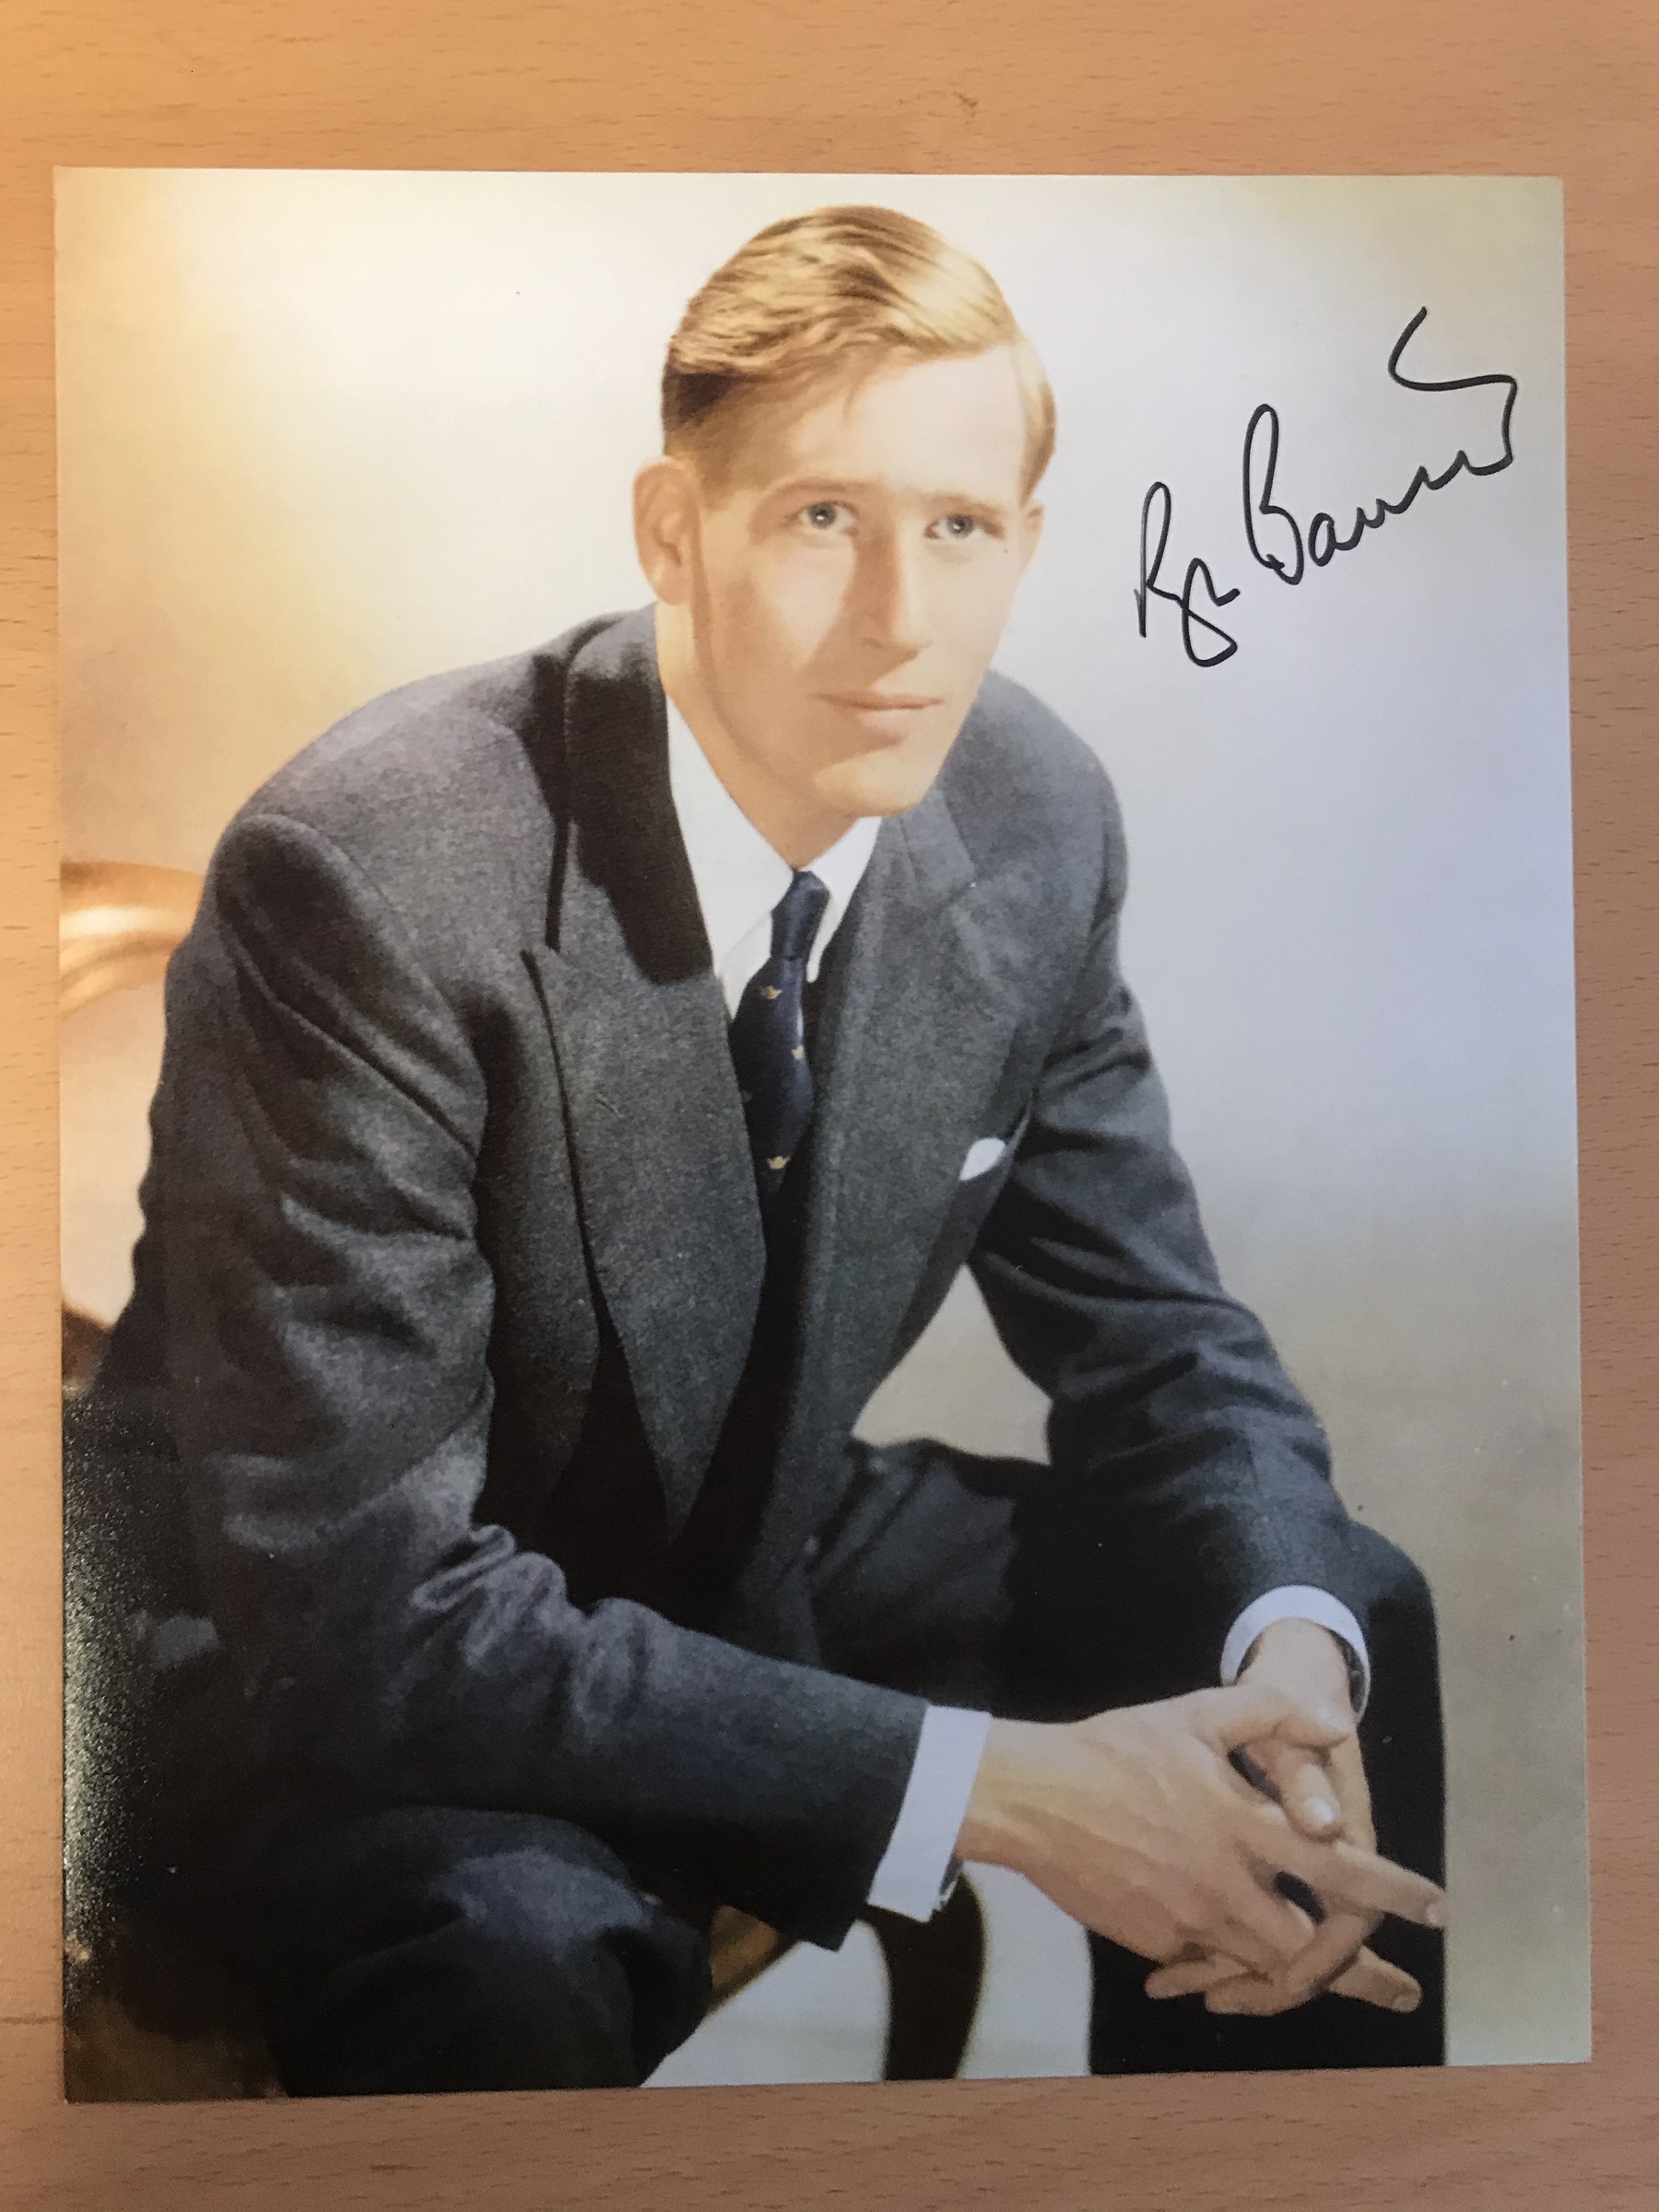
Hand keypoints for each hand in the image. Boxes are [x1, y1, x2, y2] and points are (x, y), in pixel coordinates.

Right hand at [956, 1679, 1444, 1979]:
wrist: (1033, 1800)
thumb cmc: (1118, 1749)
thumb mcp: (1196, 1713)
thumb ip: (1270, 1714)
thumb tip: (1337, 1723)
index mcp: (1244, 1826)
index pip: (1342, 1871)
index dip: (1396, 1892)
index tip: (1436, 1908)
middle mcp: (1226, 1885)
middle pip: (1312, 1949)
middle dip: (1362, 1970)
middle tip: (1398, 1985)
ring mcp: (1190, 1921)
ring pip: (1267, 1969)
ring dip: (1306, 1978)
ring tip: (1337, 1986)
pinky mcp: (1157, 1942)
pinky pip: (1214, 1968)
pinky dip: (1239, 1973)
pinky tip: (1245, 1972)